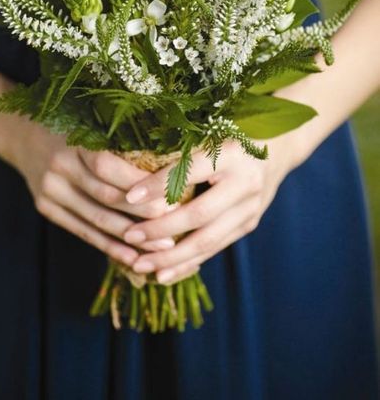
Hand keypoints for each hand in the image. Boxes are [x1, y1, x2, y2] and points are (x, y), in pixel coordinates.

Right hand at [8, 119, 179, 265]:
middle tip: (175, 224)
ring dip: (130, 237)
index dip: (137, 183)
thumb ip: (120, 142)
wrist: (22, 135)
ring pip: (95, 219)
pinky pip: (82, 231)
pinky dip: (108, 246)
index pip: (107, 165)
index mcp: (74, 141)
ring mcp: (50, 190)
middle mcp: (59, 166)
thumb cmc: (72, 127)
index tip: (169, 194)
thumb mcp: (91, 125)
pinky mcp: (46, 208)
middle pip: (105, 196)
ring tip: (161, 246)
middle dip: (142, 213)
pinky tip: (131, 256)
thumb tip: (167, 166)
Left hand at [121, 135, 298, 282]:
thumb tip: (135, 176)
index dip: (159, 185)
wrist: (278, 146)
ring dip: (171, 257)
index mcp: (231, 153)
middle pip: (199, 214)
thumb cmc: (229, 133)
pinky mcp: (249, 224)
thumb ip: (180, 152)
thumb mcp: (208, 133)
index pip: (190, 171)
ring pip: (208, 240)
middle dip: (161, 230)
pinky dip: (188, 262)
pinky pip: (215, 247)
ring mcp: (250, 207)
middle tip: (130, 236)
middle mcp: (245, 182)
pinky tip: (164, 273)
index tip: (128, 196)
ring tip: (140, 265)